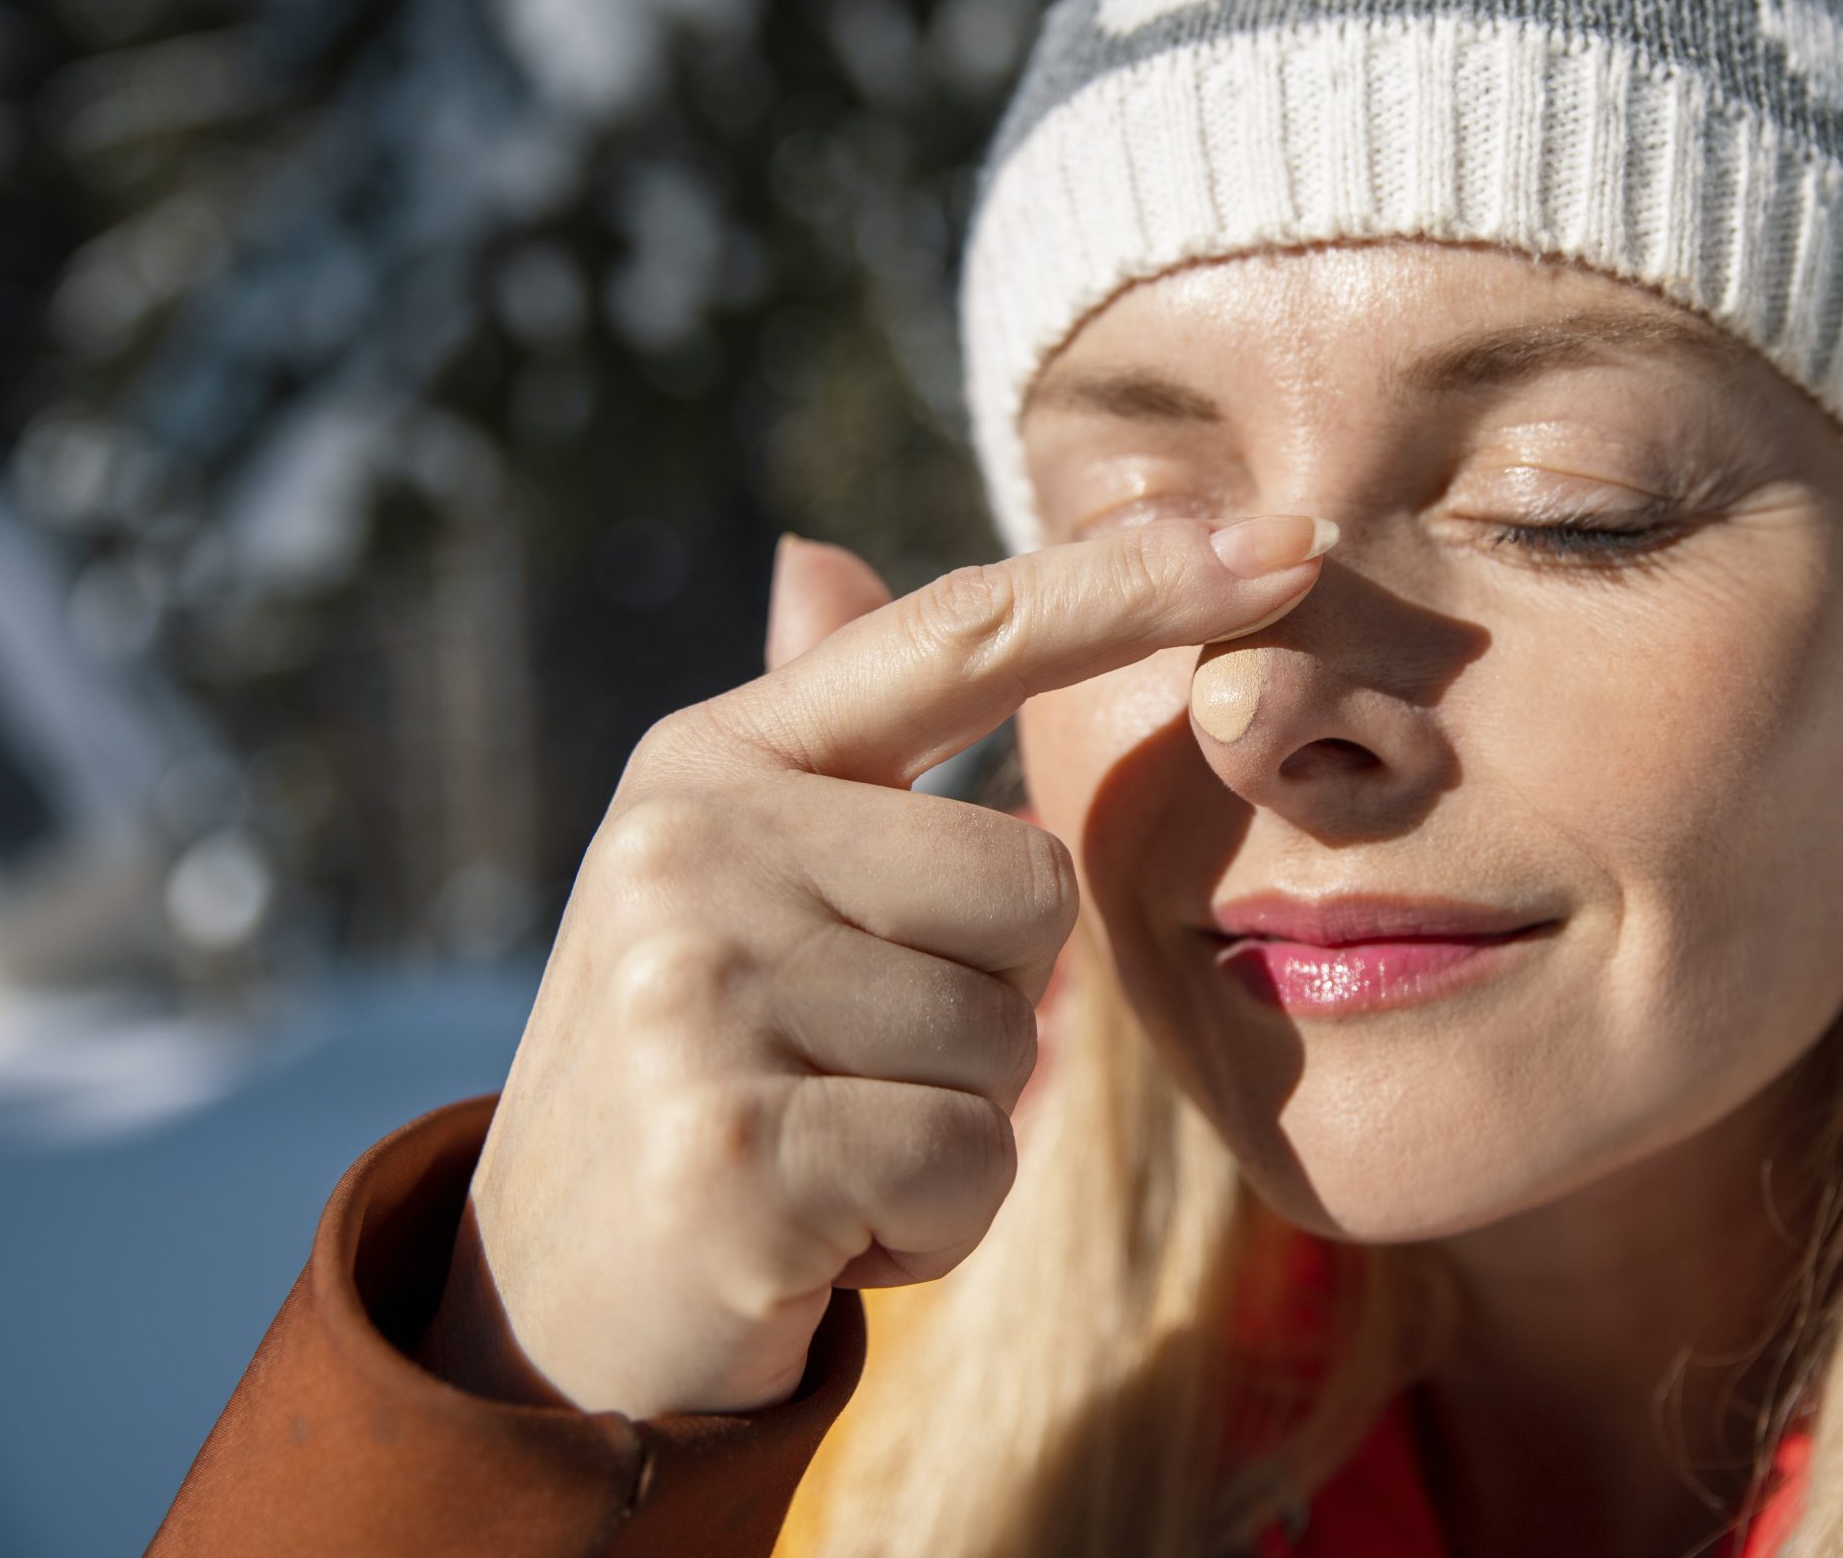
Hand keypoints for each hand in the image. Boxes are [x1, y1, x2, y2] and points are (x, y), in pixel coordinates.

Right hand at [416, 514, 1333, 1416]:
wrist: (547, 1305)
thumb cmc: (696, 1068)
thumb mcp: (730, 876)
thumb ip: (817, 737)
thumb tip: (816, 553)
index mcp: (719, 761)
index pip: (964, 633)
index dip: (1137, 582)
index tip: (1295, 537)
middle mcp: (696, 845)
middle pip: (1035, 890)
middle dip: (986, 1009)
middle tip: (844, 1071)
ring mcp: (700, 990)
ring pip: (1010, 1042)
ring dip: (953, 1128)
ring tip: (823, 1147)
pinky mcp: (733, 1147)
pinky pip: (970, 1163)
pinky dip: (930, 1225)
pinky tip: (819, 1232)